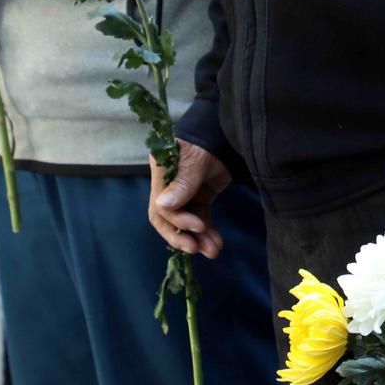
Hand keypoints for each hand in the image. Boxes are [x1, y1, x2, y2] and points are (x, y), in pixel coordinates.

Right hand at [149, 140, 231, 258]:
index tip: (197, 227)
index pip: (161, 208)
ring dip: (200, 239)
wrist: (224, 134)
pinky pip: (201, 219)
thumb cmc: (204, 143)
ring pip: (187, 224)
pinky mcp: (200, 198)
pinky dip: (208, 232)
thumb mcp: (194, 161)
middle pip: (169, 221)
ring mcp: (184, 195)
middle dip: (184, 237)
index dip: (177, 221)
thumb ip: (182, 184)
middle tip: (197, 249)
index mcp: (160, 177)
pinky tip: (217, 242)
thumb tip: (164, 206)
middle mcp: (168, 189)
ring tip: (213, 251)